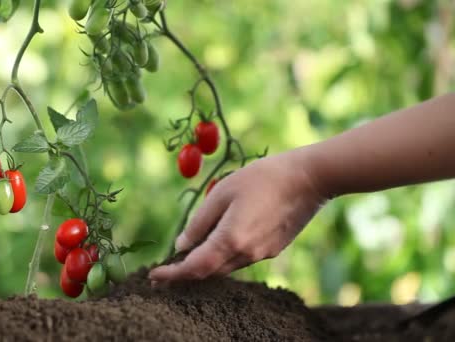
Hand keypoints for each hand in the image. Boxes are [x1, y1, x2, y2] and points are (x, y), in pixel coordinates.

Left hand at [149, 150, 326, 281]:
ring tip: (188, 252)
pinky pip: (240, 259)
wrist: (307, 179)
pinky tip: (219, 240)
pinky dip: (223, 256)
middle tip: (165, 268)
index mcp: (230, 240)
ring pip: (224, 267)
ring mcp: (261, 254)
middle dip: (185, 272)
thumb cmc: (261, 178)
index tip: (154, 275)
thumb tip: (181, 245)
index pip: (194, 267)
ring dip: (205, 263)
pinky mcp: (272, 250)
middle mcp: (246, 254)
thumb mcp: (222, 192)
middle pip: (208, 271)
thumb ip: (199, 222)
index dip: (172, 274)